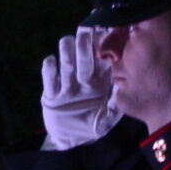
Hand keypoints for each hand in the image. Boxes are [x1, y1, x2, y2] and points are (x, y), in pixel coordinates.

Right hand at [39, 28, 120, 149]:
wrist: (72, 140)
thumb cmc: (92, 127)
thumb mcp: (108, 120)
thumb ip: (115, 107)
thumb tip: (121, 90)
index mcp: (98, 83)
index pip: (101, 60)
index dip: (104, 45)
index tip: (106, 30)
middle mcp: (81, 82)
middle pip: (83, 59)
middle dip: (84, 44)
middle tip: (85, 29)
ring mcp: (66, 88)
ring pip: (66, 66)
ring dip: (67, 53)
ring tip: (67, 41)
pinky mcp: (51, 97)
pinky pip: (49, 81)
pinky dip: (49, 71)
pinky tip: (50, 62)